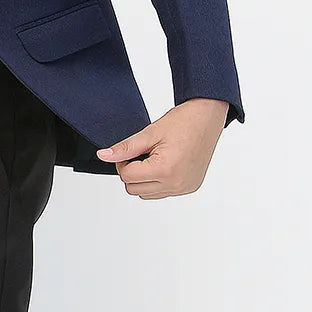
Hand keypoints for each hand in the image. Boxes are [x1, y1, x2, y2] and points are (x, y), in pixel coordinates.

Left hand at [95, 99, 228, 197]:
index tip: (132, 150)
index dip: (123, 162)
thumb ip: (125, 148)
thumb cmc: (183, 122)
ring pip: (146, 194)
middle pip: (133, 189)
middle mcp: (176, 183)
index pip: (126, 176)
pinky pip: (162, 193)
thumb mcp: (149, 133)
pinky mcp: (189, 188)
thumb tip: (104, 155)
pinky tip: (165, 165)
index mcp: (165, 170)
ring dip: (144, 179)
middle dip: (132, 172)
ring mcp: (184, 188)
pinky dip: (158, 182)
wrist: (207, 117)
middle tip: (142, 153)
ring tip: (155, 159)